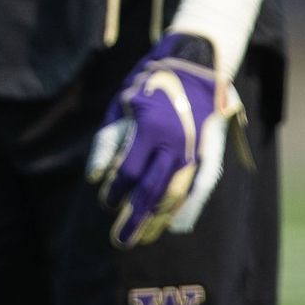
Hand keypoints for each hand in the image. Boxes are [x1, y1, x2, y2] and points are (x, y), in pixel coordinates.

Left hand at [87, 33, 245, 248]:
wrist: (194, 64)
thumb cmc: (148, 83)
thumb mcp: (120, 104)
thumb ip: (107, 142)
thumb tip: (94, 178)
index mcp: (150, 130)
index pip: (129, 173)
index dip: (115, 192)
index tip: (106, 204)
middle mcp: (177, 145)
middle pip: (153, 191)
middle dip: (136, 219)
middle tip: (121, 241)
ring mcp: (196, 151)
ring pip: (177, 194)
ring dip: (160, 219)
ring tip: (145, 238)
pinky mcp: (210, 154)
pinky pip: (199, 188)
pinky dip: (188, 209)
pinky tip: (176, 225)